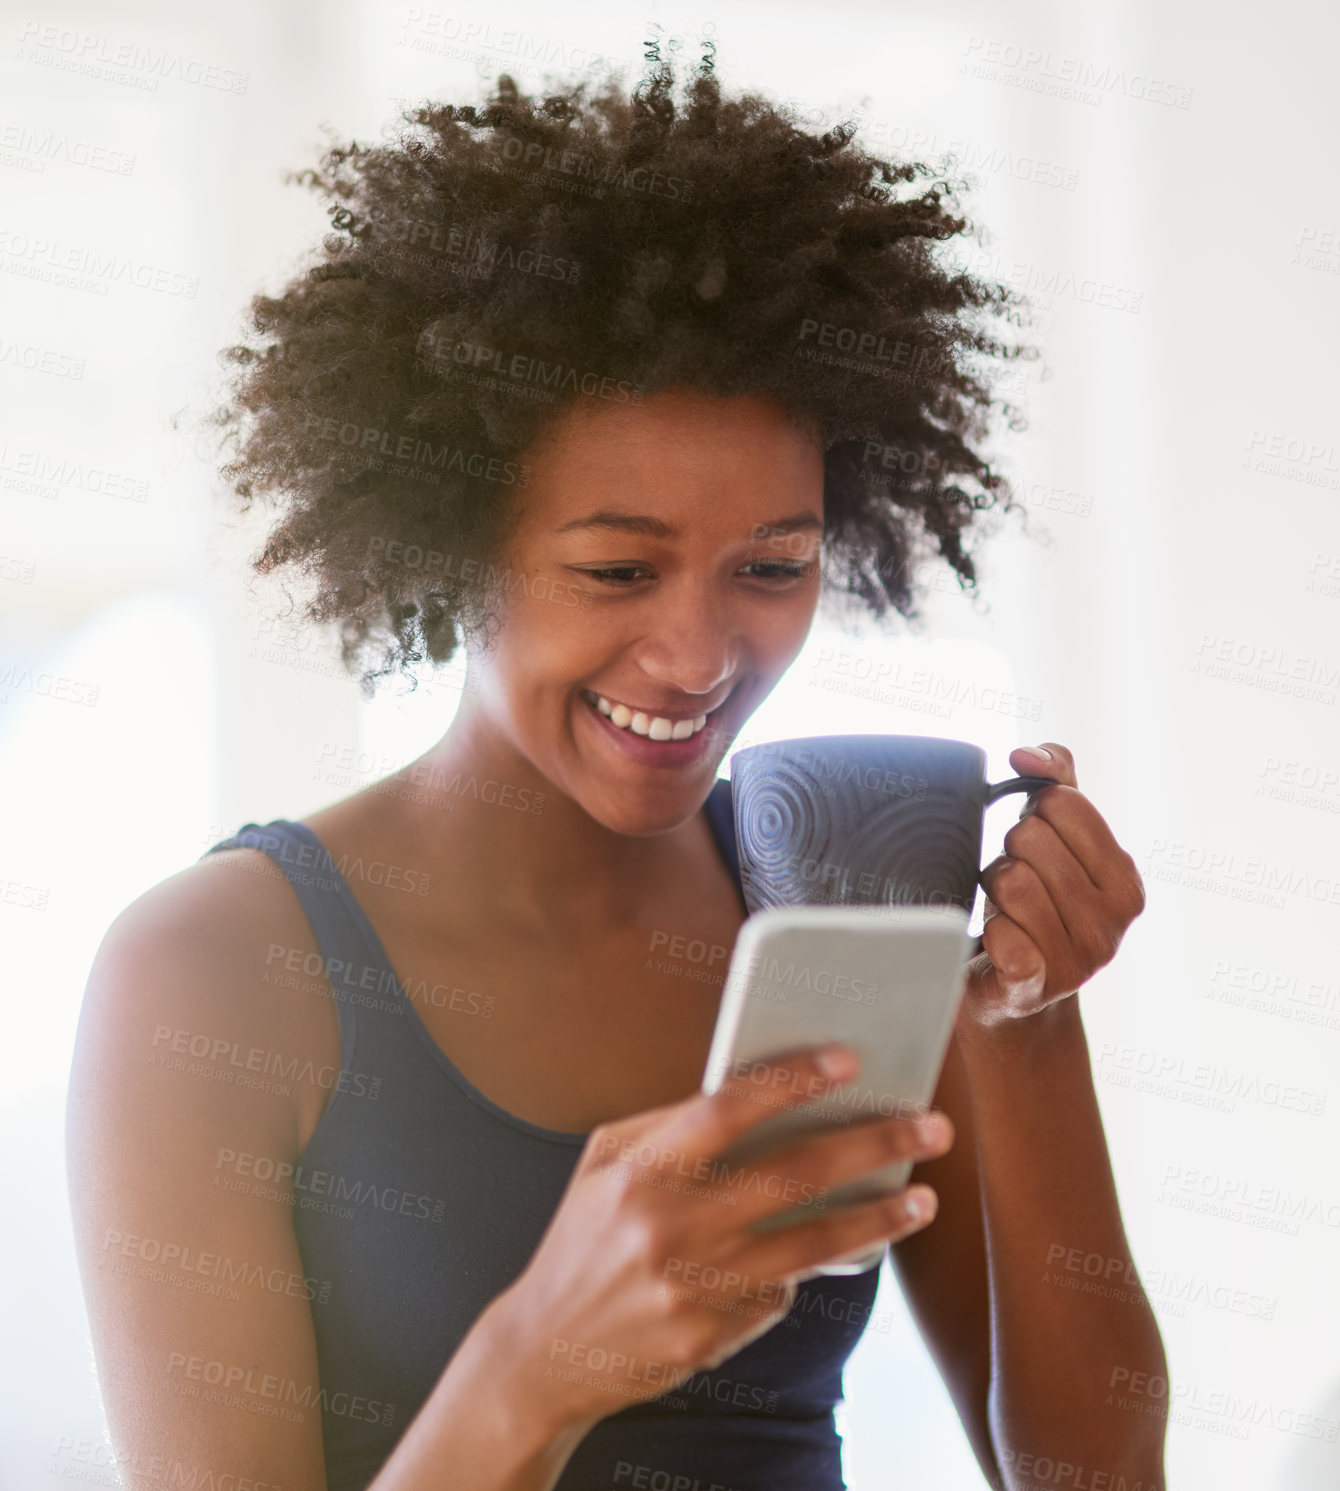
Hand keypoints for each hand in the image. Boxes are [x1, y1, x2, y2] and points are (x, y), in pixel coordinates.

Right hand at [481, 1044, 952, 1433]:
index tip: (848, 1060)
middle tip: (930, 1126)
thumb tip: (758, 1093)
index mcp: (638, 1170)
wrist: (542, 1353)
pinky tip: (804, 1259)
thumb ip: (669, 1124)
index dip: (791, 1079)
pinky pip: (778, 1294)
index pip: (726, 1109)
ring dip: (876, 1218)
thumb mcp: (603, 1164)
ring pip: (809, 1245)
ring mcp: (692, 1289)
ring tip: (923, 1198)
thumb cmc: (582, 1239)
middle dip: (872, 1145)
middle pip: (792, 1174)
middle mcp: (667, 1228)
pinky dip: (797, 1272)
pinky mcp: (710, 1339)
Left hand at [962, 742, 1145, 1026]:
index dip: (1033, 815)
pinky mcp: (1035, 987)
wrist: (1011, 991)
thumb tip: (1027, 756)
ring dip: (992, 890)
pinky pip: (1002, 935)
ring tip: (1004, 910)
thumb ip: (1055, 777)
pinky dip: (989, 931)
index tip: (1035, 846)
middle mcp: (1112, 924)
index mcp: (1125, 881)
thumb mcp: (1055, 835)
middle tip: (1013, 884)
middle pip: (1031, 839)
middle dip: (1009, 853)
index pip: (1063, 803)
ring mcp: (1078, 961)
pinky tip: (998, 943)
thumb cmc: (1033, 900)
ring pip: (1010, 881)